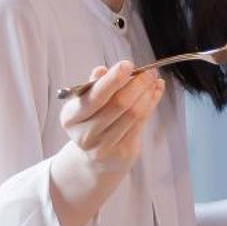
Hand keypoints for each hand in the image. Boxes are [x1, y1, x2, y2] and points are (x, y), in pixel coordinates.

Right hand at [49, 63, 164, 225]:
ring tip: (154, 79)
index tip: (127, 65)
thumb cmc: (92, 122)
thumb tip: (103, 70)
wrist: (95, 160)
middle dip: (138, 83)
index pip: (95, 97)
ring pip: (134, 113)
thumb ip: (95, 86)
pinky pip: (142, 122)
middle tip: (149, 71)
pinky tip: (155, 92)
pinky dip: (151, 103)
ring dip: (147, 93)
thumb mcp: (86, 104)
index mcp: (71, 118)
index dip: (113, 80)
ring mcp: (104, 146)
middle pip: (119, 104)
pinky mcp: (123, 152)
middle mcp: (85, 134)